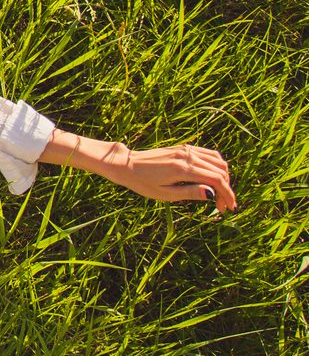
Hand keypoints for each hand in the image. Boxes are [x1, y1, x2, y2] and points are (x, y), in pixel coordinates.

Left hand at [98, 141, 236, 212]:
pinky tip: (214, 178)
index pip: (216, 180)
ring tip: (219, 193)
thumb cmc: (142, 183)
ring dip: (223, 177)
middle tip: (222, 206)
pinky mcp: (183, 148)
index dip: (227, 194)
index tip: (228, 207)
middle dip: (226, 189)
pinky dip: (216, 166)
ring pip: (217, 161)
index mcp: (182, 169)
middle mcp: (186, 156)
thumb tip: (212, 194)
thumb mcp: (164, 194)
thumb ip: (189, 193)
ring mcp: (185, 149)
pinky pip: (208, 154)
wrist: (126, 164)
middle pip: (220, 171)